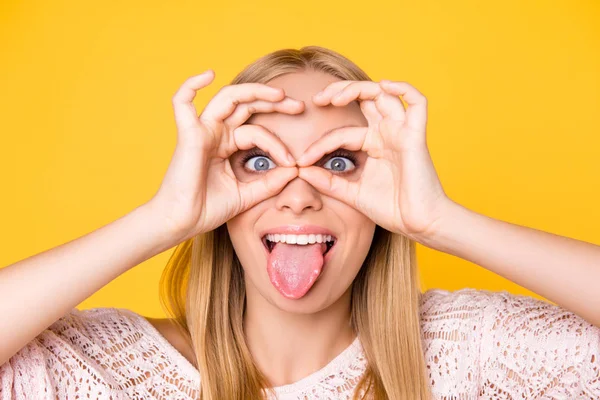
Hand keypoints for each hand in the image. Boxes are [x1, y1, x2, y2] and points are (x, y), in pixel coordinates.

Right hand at [147, 70, 303, 242]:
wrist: (182, 223)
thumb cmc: (208, 210)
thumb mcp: (249, 194)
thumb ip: (270, 182)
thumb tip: (296, 170)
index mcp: (227, 145)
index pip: (258, 131)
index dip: (278, 144)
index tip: (294, 163)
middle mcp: (215, 133)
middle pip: (247, 105)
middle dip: (274, 103)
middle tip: (299, 107)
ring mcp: (201, 131)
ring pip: (228, 98)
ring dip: (255, 92)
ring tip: (280, 95)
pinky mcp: (188, 134)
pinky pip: (182, 102)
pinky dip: (191, 85)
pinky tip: (208, 74)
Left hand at [296, 79, 452, 241]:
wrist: (419, 224)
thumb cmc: (392, 209)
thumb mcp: (351, 193)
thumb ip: (327, 182)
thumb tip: (300, 170)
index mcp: (373, 145)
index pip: (342, 133)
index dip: (320, 144)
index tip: (301, 161)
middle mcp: (387, 133)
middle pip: (364, 99)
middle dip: (339, 92)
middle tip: (317, 99)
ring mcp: (402, 132)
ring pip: (383, 94)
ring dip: (358, 88)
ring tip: (335, 96)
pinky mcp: (416, 136)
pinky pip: (418, 102)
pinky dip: (404, 88)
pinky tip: (385, 85)